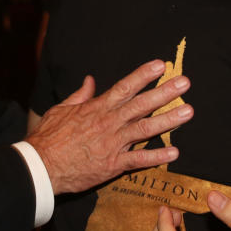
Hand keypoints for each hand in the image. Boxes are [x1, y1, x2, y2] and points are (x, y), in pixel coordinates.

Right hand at [25, 60, 191, 194]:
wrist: (42, 166)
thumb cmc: (49, 137)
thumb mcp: (61, 109)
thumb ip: (80, 95)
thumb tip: (90, 80)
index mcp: (97, 108)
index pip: (125, 87)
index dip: (143, 75)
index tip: (160, 65)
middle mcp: (109, 122)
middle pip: (142, 104)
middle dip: (165, 92)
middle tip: (185, 83)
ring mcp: (113, 143)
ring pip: (146, 129)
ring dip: (168, 120)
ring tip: (188, 112)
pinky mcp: (113, 165)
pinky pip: (139, 160)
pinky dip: (157, 156)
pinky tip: (175, 151)